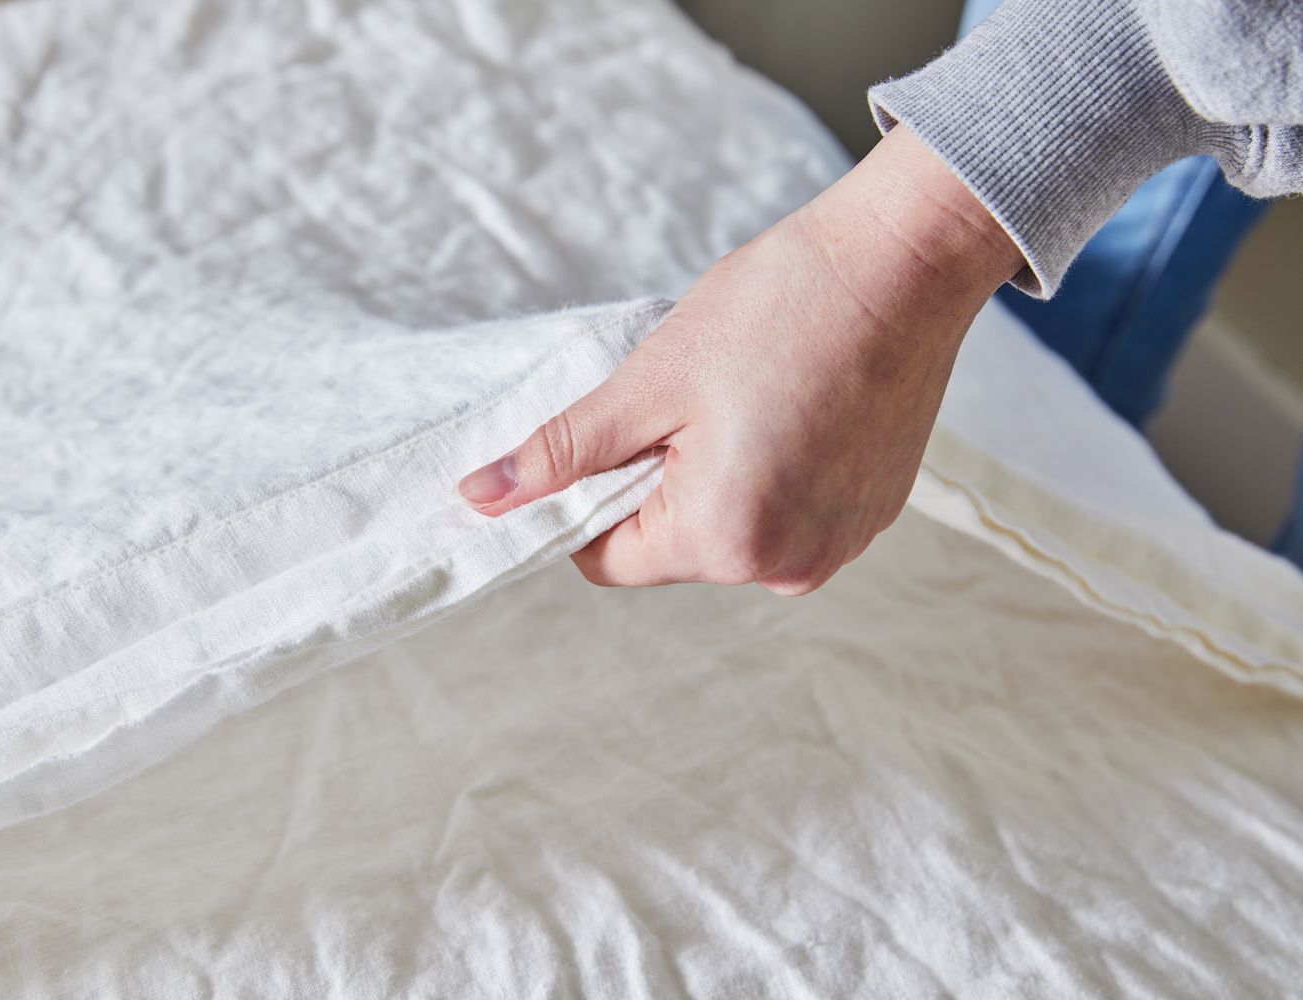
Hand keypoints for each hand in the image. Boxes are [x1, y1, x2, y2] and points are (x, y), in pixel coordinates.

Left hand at [458, 127, 1022, 592]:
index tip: (604, 434)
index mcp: (726, 540)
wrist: (904, 262)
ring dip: (711, 480)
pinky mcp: (870, 518)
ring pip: (727, 532)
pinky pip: (785, 516)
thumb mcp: (649, 380)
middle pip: (669, 548)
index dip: (582, 500)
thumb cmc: (779, 308)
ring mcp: (838, 545)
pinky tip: (786, 408)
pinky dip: (767, 475)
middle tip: (681, 401)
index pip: (605, 560)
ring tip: (741, 399)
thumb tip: (482, 497)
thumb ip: (562, 452)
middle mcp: (787, 565)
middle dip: (652, 484)